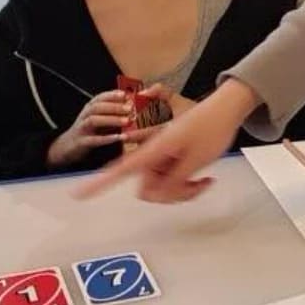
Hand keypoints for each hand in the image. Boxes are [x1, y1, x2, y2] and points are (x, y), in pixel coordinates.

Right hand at [46, 90, 132, 168]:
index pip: (99, 97)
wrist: (67, 147)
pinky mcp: (81, 142)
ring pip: (94, 120)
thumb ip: (112, 114)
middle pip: (97, 107)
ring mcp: (81, 129)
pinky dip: (107, 138)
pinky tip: (119, 137)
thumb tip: (131, 107)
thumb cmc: (88, 131)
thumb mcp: (98, 119)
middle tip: (129, 108)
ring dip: (111, 119)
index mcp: (89, 108)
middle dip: (114, 106)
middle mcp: (84, 116)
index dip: (111, 94)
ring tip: (126, 121)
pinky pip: (94, 140)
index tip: (125, 94)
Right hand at [75, 79, 257, 202]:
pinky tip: (202, 177)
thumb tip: (153, 194)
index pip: (119, 168)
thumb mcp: (195, 159)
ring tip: (202, 179)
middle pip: (148, 187)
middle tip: (196, 185)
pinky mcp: (170, 159)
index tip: (78, 193)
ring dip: (181, 189)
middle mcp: (153, 153)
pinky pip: (171, 181)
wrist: (226, 109)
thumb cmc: (210, 126)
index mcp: (154, 148)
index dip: (99, 182)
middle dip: (170, 193)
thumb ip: (172, 180)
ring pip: (162, 187)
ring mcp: (162, 156)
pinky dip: (186, 184)